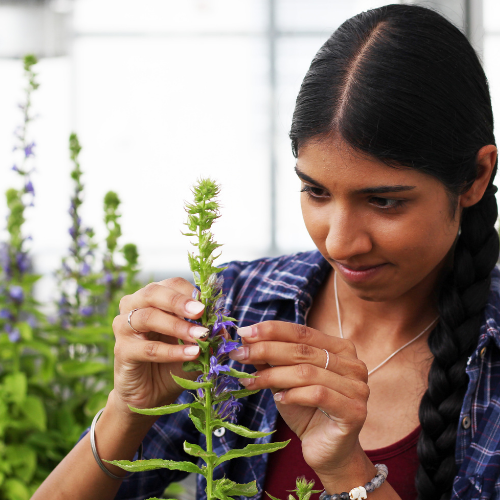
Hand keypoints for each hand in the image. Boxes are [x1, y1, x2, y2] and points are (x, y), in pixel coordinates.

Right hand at [111, 278, 206, 417]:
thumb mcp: (195, 344)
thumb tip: (224, 326)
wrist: (151, 394)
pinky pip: (148, 348)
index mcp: (153, 298)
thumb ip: (208, 333)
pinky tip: (192, 354)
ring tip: (202, 335)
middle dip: (180, 301)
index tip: (210, 304)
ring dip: (178, 326)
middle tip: (201, 311)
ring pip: (148, 317)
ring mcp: (124, 327)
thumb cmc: (172, 362)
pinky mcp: (122, 351)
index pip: (172, 284)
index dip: (191, 292)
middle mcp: (134, 306)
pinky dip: (172, 351)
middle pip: (154, 292)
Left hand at [229, 321, 369, 476]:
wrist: (327, 453)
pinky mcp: (354, 411)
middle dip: (266, 350)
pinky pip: (318, 395)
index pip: (302, 332)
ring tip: (250, 382)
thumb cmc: (307, 413)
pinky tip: (278, 398)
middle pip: (302, 350)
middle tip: (239, 354)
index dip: (272, 330)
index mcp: (340, 349)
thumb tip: (246, 337)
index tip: (244, 332)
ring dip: (273, 375)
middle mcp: (353, 364)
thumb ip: (271, 359)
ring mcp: (357, 387)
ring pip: (307, 372)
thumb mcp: (285, 381)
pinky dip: (293, 395)